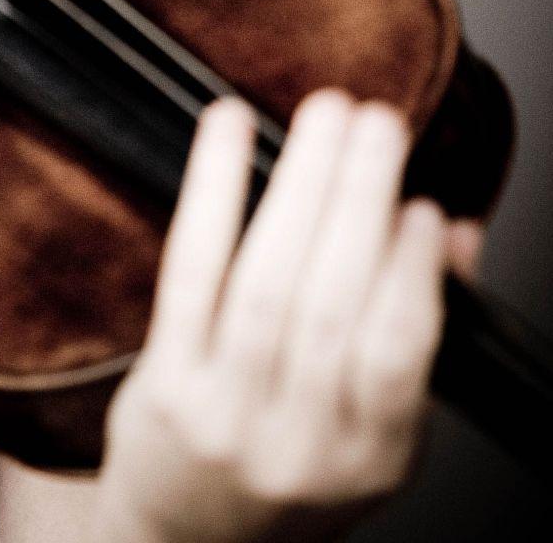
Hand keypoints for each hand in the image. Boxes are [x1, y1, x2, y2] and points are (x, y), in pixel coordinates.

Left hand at [92, 90, 484, 542]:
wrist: (182, 540)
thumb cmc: (286, 466)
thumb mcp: (369, 429)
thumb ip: (415, 333)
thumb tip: (452, 232)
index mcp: (369, 458)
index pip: (398, 357)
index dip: (411, 273)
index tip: (423, 202)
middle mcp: (298, 446)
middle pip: (330, 307)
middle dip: (359, 201)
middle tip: (377, 121)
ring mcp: (224, 418)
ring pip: (267, 286)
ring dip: (300, 186)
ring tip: (324, 115)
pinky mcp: (163, 387)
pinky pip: (190, 274)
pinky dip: (213, 192)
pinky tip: (228, 128)